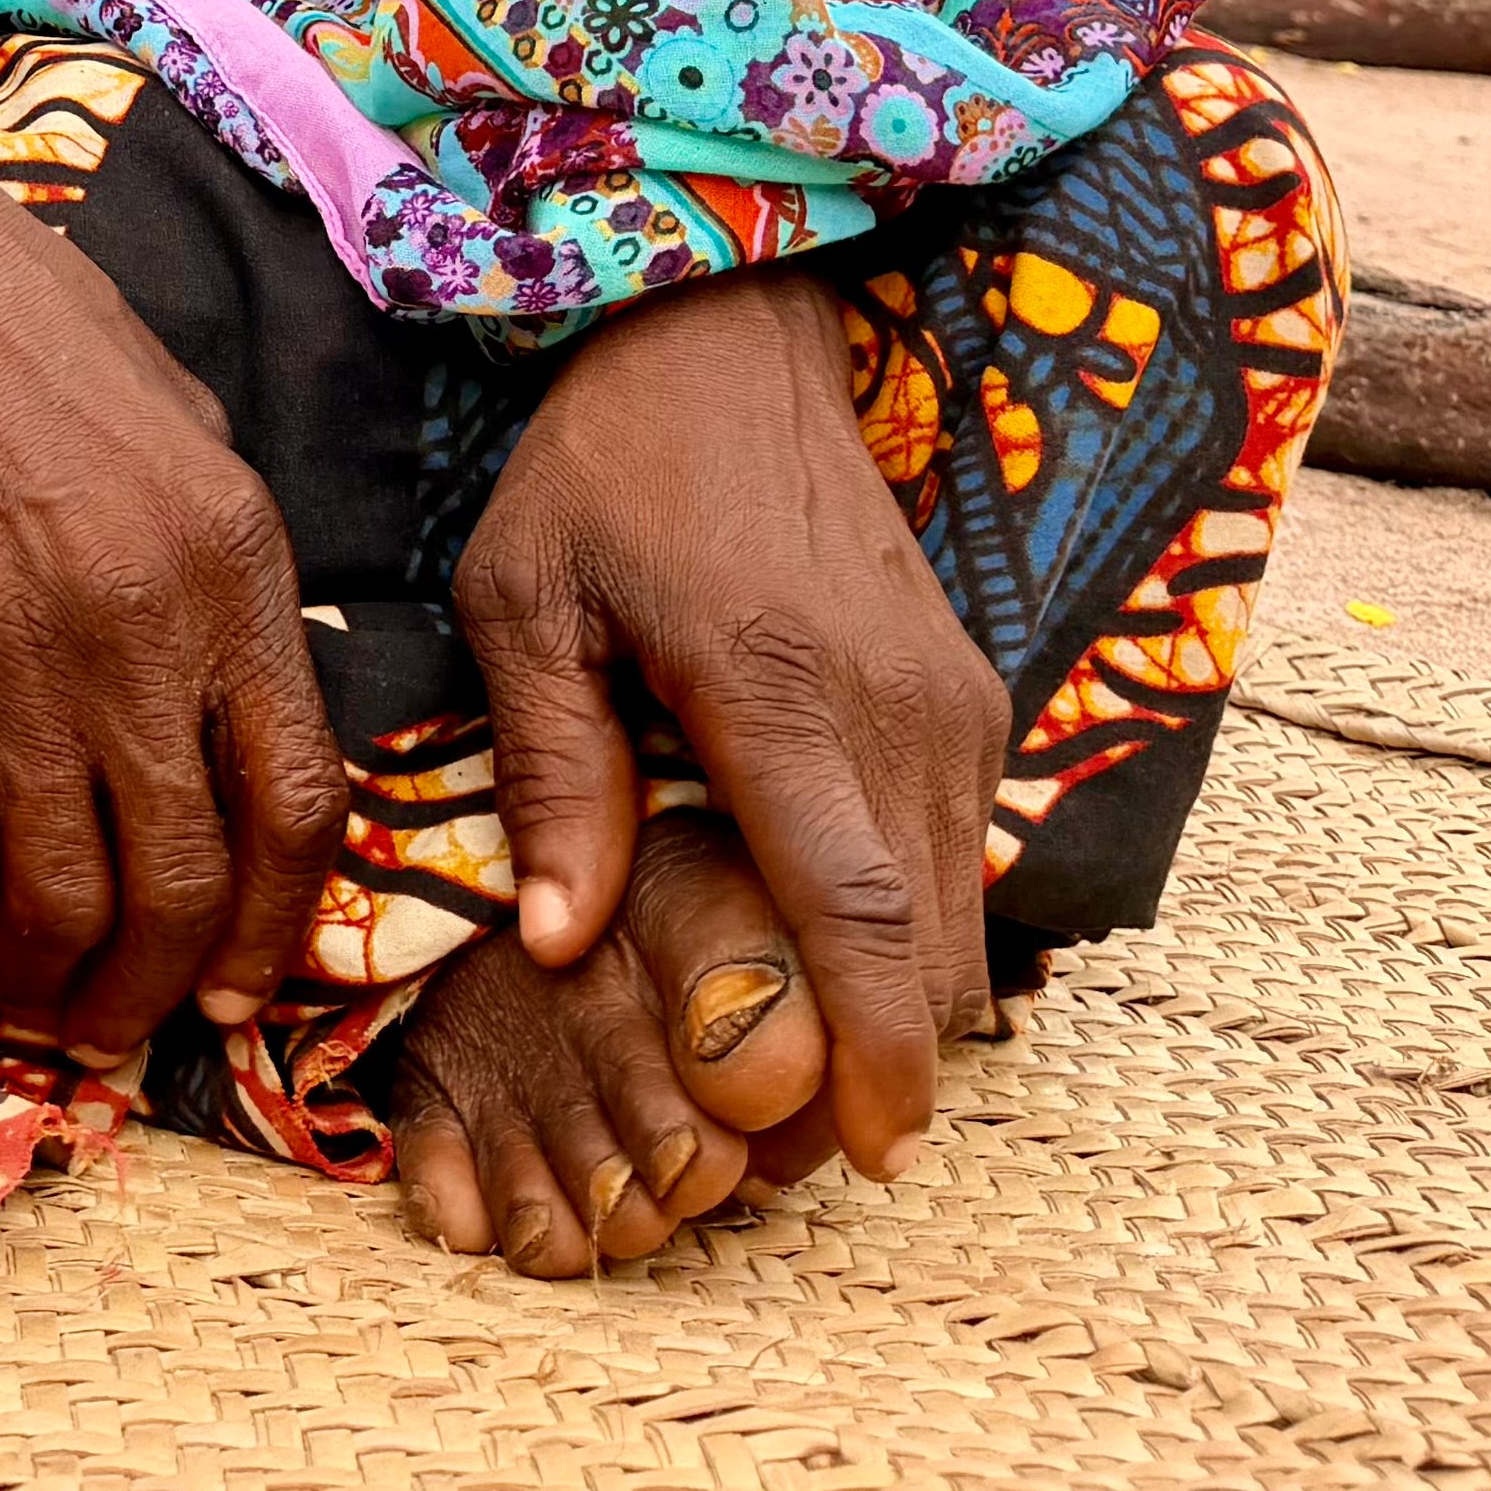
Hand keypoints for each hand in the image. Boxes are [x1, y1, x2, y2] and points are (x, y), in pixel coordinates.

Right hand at [0, 0, 346, 1056]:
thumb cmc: (37, 322)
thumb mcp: (192, 431)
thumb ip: (232, 580)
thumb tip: (245, 718)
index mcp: (239, 568)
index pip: (303, 810)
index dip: (281, 934)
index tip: (246, 990)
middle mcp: (145, 635)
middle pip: (188, 891)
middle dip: (162, 993)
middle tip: (126, 1023)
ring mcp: (18, 663)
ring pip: (62, 903)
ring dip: (47, 982)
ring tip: (28, 993)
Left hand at [448, 267, 1007, 1182]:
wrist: (731, 337)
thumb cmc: (605, 465)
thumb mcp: (527, 596)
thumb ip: (555, 768)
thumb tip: (563, 946)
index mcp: (780, 687)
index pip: (856, 908)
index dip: (866, 1048)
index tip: (855, 1152)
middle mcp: (895, 704)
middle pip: (928, 940)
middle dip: (877, 1068)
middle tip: (781, 1153)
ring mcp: (948, 695)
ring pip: (958, 905)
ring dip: (898, 1007)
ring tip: (793, 1074)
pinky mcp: (963, 689)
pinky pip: (955, 848)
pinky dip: (909, 929)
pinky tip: (823, 962)